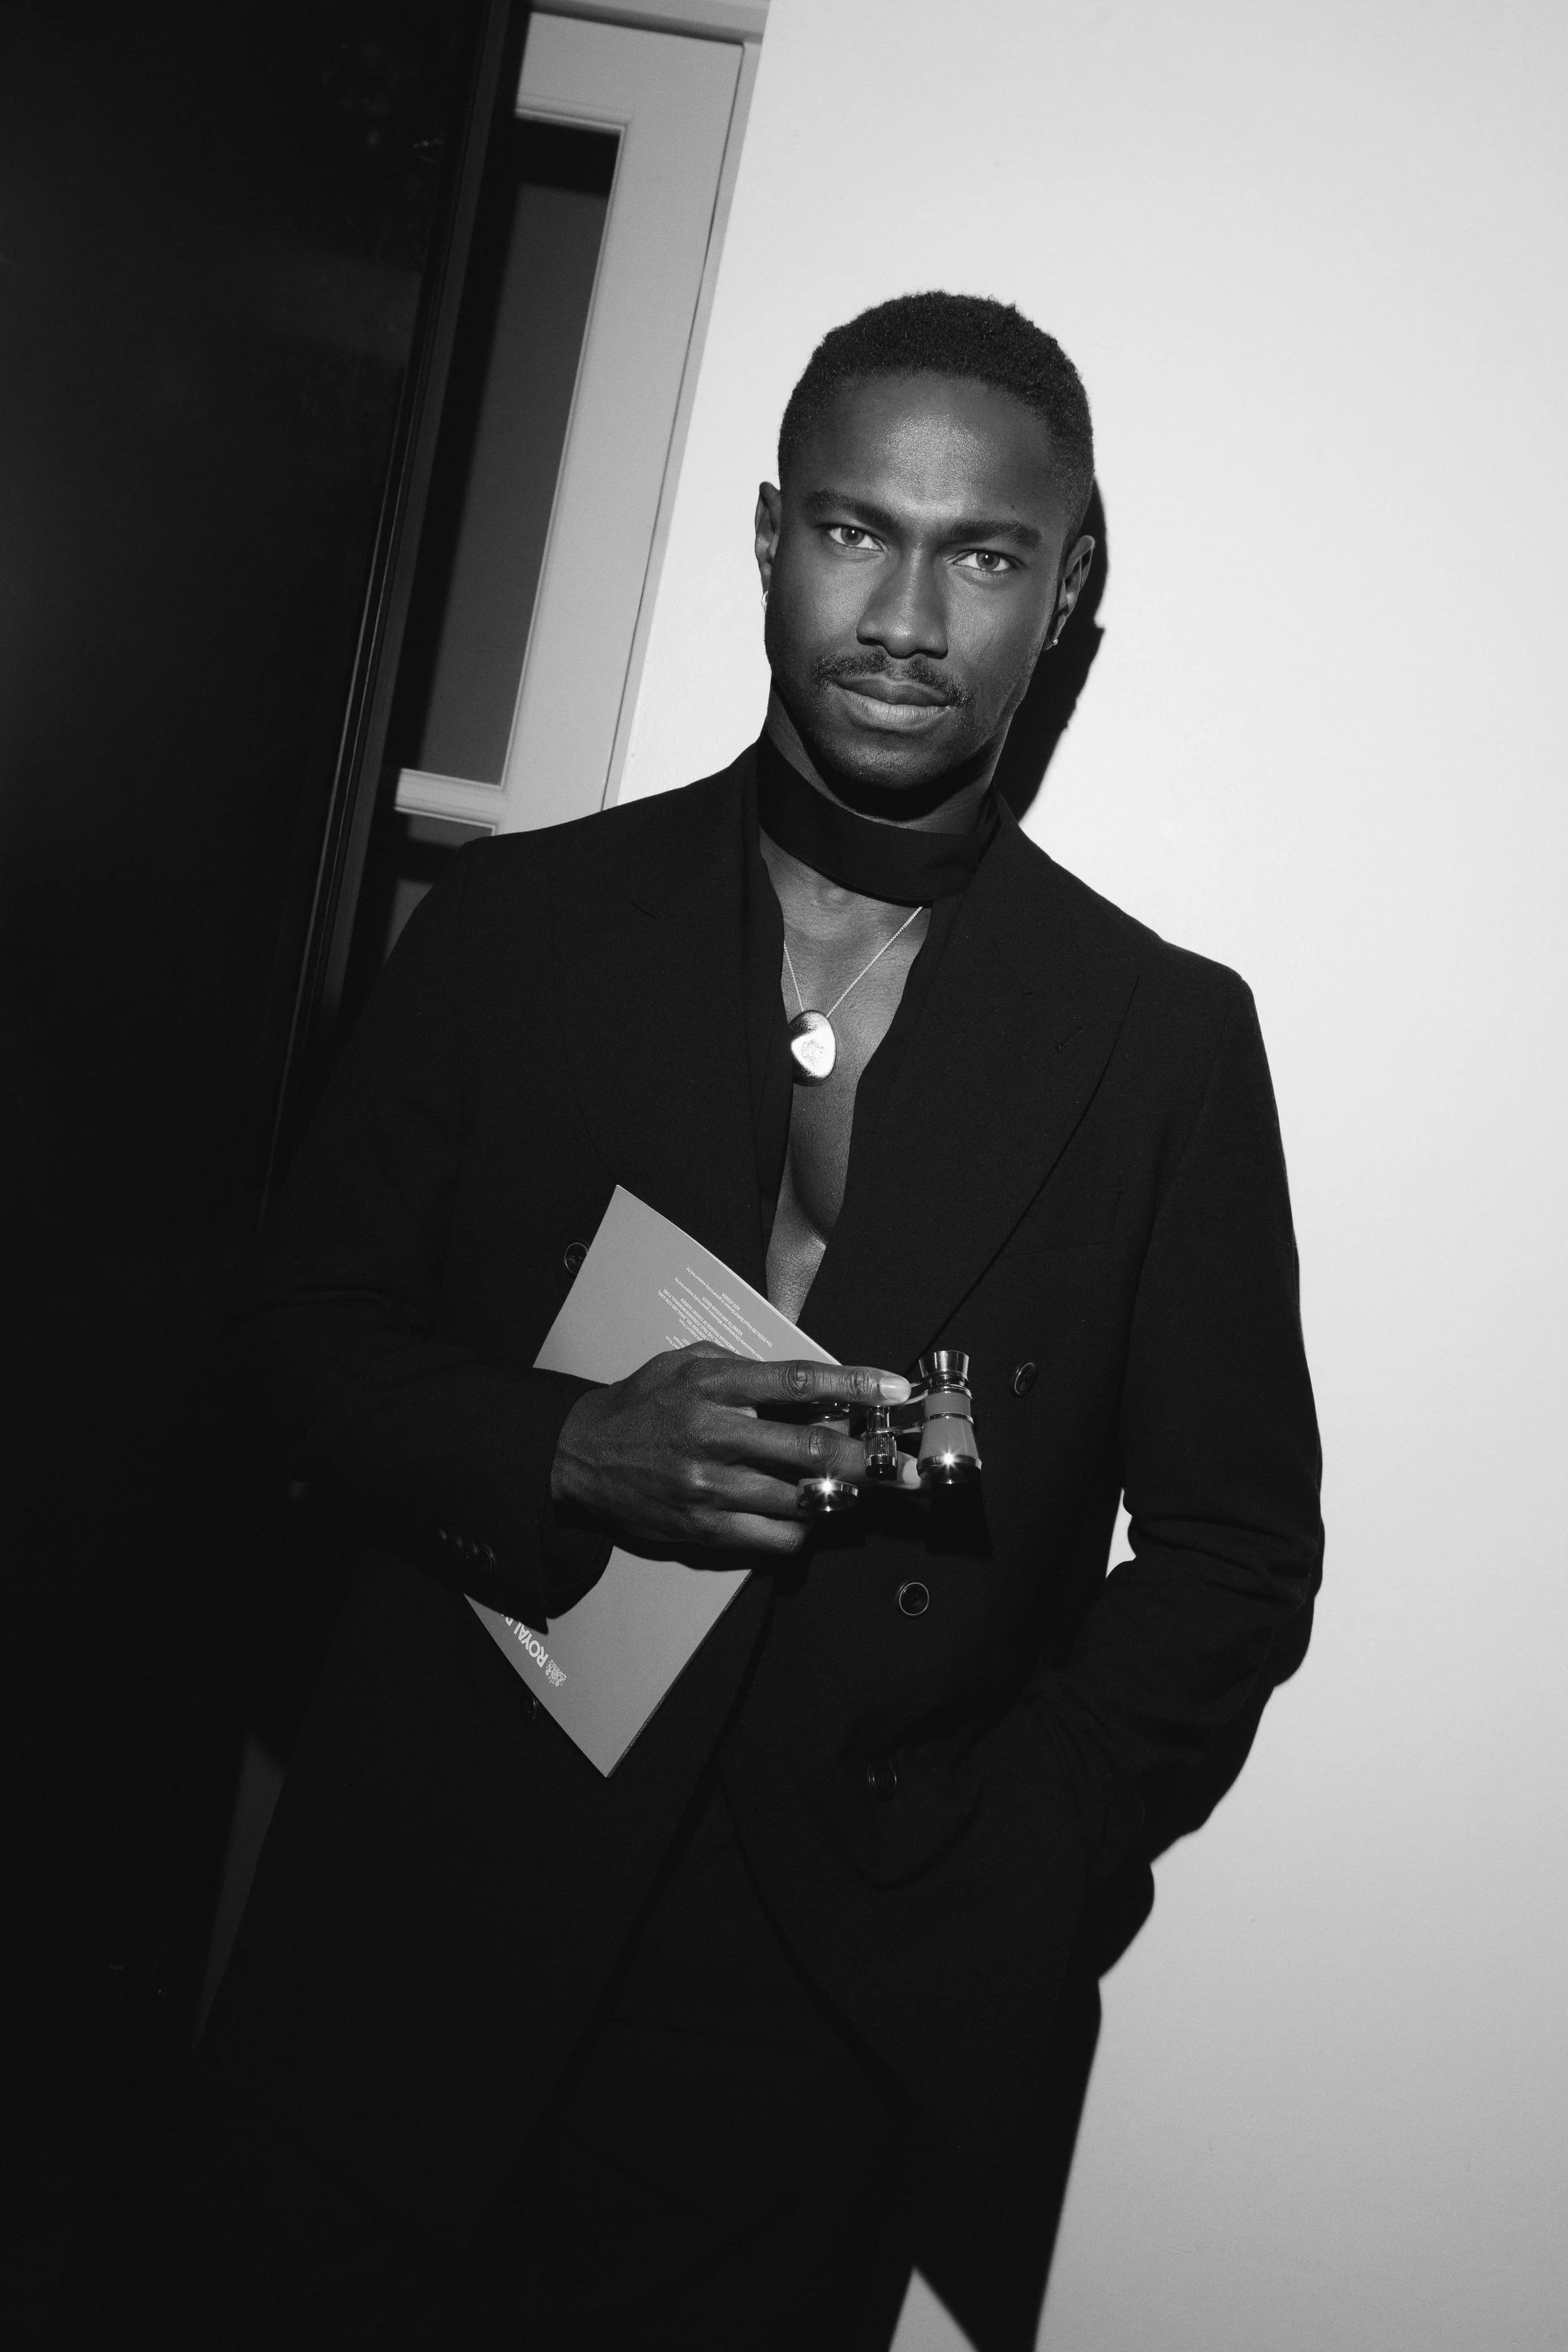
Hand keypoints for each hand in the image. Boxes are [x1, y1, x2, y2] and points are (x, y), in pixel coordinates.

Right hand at [550, 1345, 915, 1556]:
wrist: (581, 1455)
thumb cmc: (642, 1404)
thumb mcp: (687, 1362)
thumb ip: (746, 1367)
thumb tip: (810, 1381)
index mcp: (712, 1384)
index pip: (798, 1381)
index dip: (855, 1385)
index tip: (894, 1390)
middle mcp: (714, 1434)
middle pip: (812, 1448)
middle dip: (871, 1458)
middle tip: (905, 1464)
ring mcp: (709, 1487)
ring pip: (801, 1498)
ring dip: (841, 1495)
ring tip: (861, 1488)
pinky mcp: (704, 1528)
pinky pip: (776, 1536)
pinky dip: (805, 1526)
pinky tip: (811, 1512)